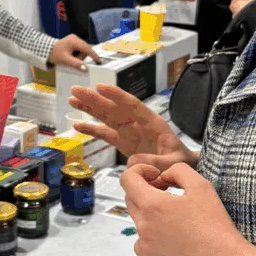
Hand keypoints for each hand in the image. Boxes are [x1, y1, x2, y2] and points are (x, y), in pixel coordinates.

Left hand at [48, 34, 100, 70]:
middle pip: (85, 50)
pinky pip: (79, 50)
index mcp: (74, 40)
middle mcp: (75, 38)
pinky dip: (76, 55)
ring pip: (82, 50)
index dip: (93, 55)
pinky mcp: (72, 42)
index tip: (98, 61)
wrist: (45, 51)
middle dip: (81, 57)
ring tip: (70, 59)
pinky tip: (70, 57)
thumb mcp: (65, 60)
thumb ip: (76, 64)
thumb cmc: (54, 54)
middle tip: (73, 61)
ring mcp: (74, 39)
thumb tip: (85, 68)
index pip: (87, 48)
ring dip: (78, 57)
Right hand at [69, 83, 195, 171]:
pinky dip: (92, 130)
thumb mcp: (175, 163)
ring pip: (107, 117)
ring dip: (90, 109)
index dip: (116, 96)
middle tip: (77, 90)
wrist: (182, 168)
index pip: (132, 105)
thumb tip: (135, 161)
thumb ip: (157, 162)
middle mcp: (138, 124)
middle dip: (95, 99)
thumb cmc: (182, 162)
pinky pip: (105, 135)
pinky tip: (78, 126)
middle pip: (114, 108)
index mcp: (153, 123)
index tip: (100, 87)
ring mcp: (129, 132)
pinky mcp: (123, 143)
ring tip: (73, 100)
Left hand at [121, 162, 244, 255]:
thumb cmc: (215, 227)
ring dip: (150, 210)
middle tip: (168, 190)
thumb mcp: (201, 186)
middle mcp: (143, 225)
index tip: (155, 174)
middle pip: (131, 197)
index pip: (127, 179)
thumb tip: (163, 175)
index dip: (139, 170)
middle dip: (146, 189)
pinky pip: (142, 239)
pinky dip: (152, 232)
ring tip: (176, 214)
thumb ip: (177, 171)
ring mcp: (144, 244)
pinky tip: (173, 234)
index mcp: (152, 205)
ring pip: (138, 218)